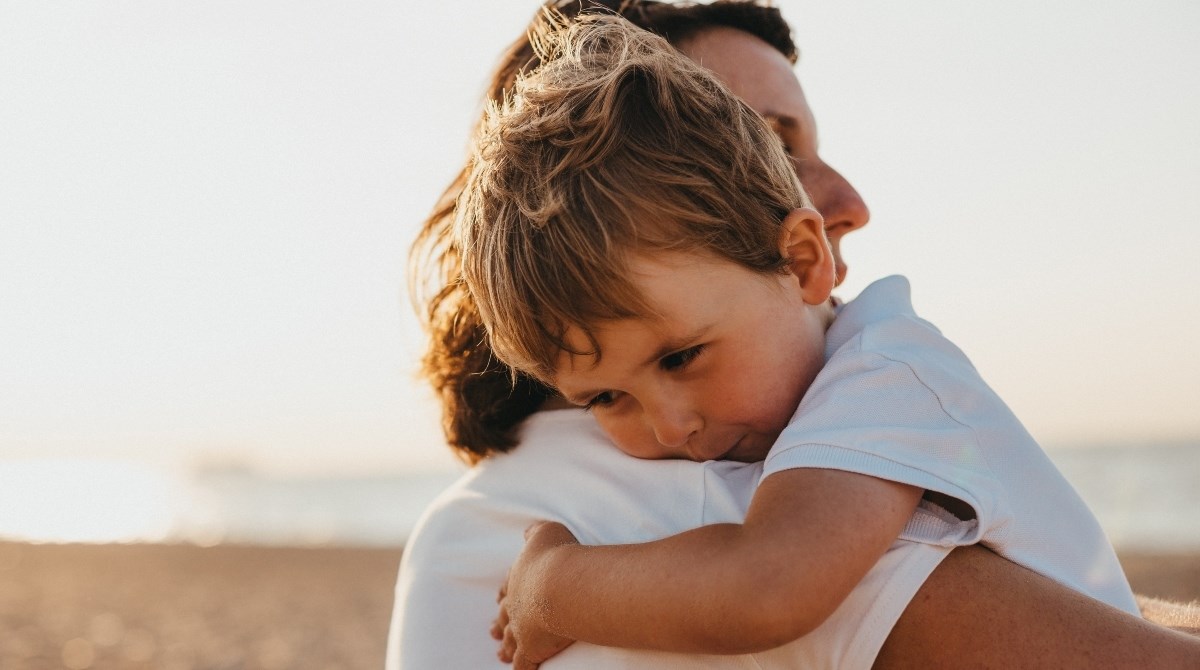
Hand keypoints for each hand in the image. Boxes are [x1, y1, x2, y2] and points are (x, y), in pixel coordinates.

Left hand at [491, 521, 579, 667]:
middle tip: (492, 630)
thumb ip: (535, 532)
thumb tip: (528, 531)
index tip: (498, 599)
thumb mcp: (546, 532)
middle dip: (499, 623)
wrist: (561, 584)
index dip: (505, 593)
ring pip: (509, 641)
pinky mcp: (531, 649)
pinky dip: (522, 669)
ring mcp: (521, 629)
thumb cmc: (557, 556)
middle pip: (504, 616)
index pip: (509, 587)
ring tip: (500, 654)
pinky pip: (524, 664)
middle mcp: (516, 604)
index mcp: (518, 579)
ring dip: (505, 647)